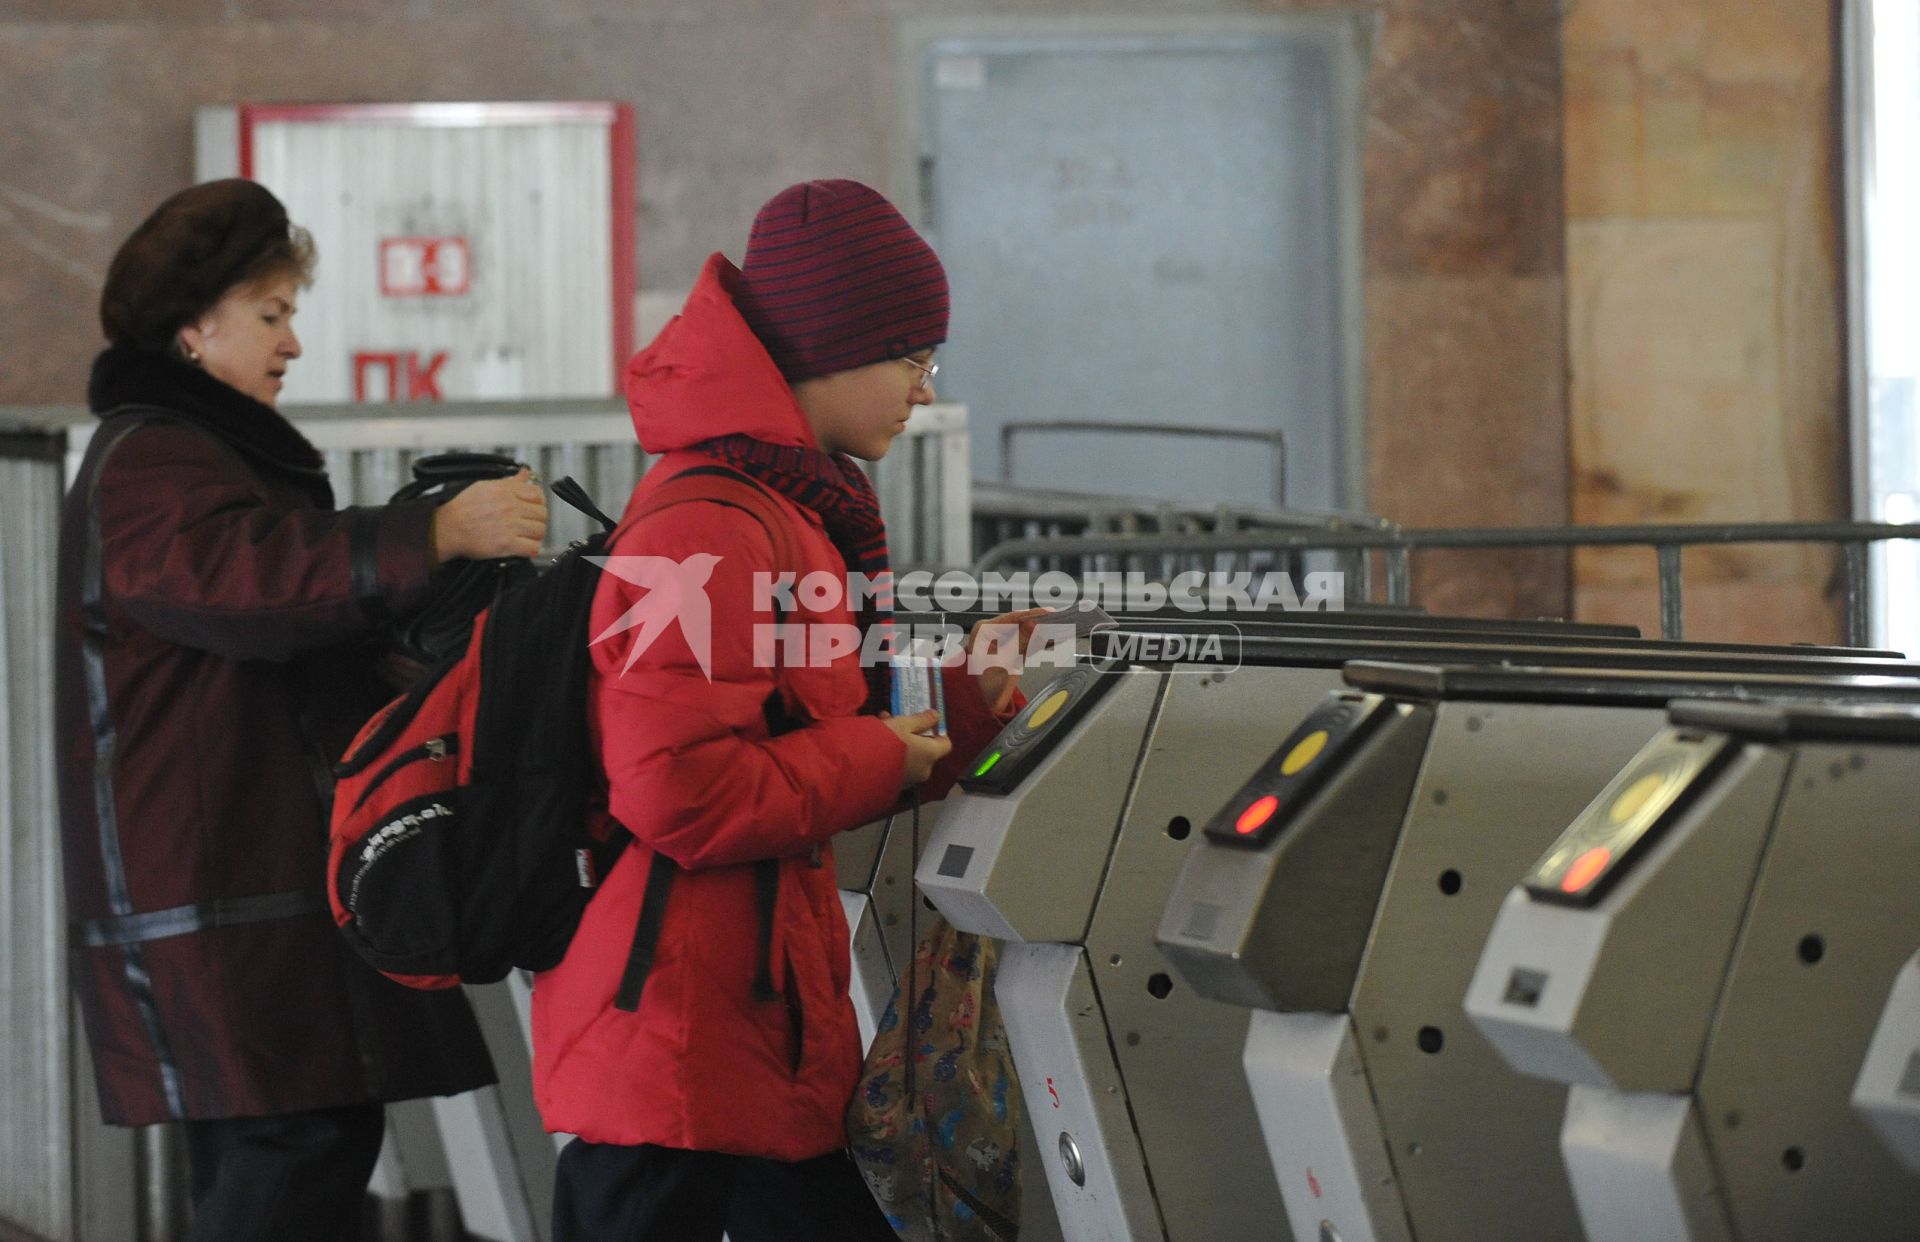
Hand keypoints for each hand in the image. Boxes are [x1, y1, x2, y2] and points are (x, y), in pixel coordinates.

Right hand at [431, 468, 547, 562]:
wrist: (447, 529)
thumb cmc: (462, 509)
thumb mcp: (484, 486)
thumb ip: (509, 482)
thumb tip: (524, 473)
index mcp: (505, 491)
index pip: (537, 494)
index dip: (539, 502)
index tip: (534, 508)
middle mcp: (509, 507)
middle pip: (542, 513)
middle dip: (538, 520)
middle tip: (530, 524)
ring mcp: (509, 526)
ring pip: (540, 530)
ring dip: (535, 535)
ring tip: (526, 536)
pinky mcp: (507, 544)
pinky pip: (533, 548)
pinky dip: (531, 549)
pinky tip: (524, 547)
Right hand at [884, 710, 952, 786]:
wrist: (861, 768)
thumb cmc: (886, 742)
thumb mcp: (903, 724)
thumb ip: (921, 720)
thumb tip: (936, 716)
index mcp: (931, 754)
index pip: (946, 744)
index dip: (937, 732)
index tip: (924, 723)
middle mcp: (925, 770)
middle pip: (926, 750)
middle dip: (913, 734)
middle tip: (897, 720)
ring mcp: (911, 779)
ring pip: (911, 756)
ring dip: (901, 742)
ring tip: (882, 725)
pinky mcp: (897, 784)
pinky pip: (900, 766)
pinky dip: (894, 755)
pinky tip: (878, 744)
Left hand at [968, 608, 1051, 712]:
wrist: (988, 701)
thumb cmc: (988, 684)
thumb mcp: (1004, 662)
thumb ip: (1019, 642)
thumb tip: (1032, 624)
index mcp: (984, 631)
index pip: (1010, 618)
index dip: (1031, 614)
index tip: (1048, 612)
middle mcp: (994, 631)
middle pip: (1021, 623)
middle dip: (1041, 622)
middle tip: (1059, 619)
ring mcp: (1005, 640)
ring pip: (1028, 632)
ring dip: (1044, 630)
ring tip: (1062, 627)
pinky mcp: (1015, 648)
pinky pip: (1030, 641)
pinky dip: (1042, 641)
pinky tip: (1055, 638)